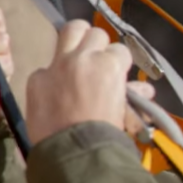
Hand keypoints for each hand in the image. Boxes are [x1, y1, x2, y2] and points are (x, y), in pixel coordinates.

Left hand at [26, 20, 132, 144]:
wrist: (74, 152)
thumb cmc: (107, 135)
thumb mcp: (127, 113)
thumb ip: (134, 96)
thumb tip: (145, 91)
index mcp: (110, 65)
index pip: (120, 50)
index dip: (120, 63)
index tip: (118, 74)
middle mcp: (83, 58)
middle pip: (95, 33)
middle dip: (99, 46)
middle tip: (99, 61)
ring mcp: (57, 65)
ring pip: (69, 31)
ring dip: (77, 40)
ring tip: (79, 55)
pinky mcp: (37, 77)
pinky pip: (47, 66)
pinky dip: (53, 75)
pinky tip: (57, 90)